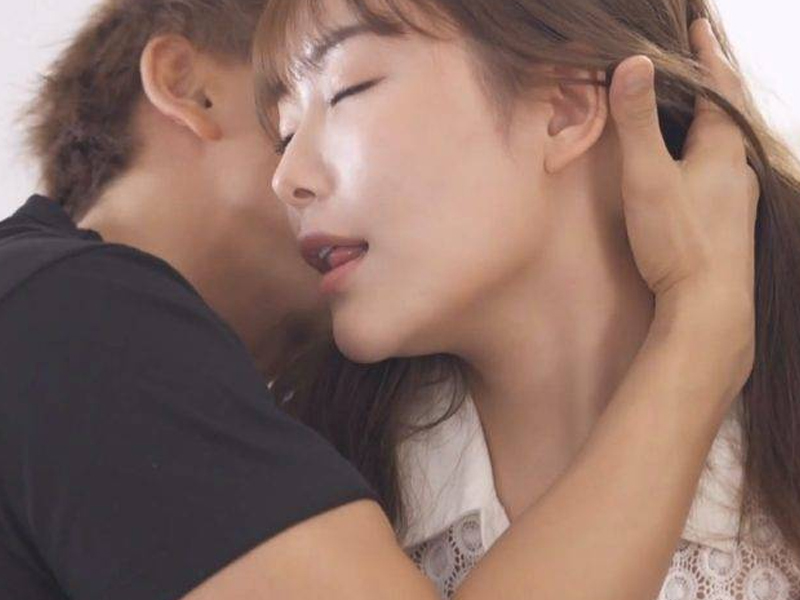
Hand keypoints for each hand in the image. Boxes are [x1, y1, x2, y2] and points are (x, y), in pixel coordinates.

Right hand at [609, 18, 758, 391]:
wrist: (709, 305)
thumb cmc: (678, 241)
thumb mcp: (648, 176)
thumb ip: (636, 122)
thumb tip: (633, 62)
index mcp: (722, 149)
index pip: (718, 88)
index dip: (707, 55)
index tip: (698, 26)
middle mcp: (738, 168)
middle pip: (728, 113)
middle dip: (712, 82)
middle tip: (698, 58)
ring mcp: (737, 198)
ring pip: (727, 144)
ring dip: (712, 119)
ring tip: (694, 106)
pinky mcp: (729, 223)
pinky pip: (722, 171)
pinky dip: (709, 151)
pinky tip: (698, 167)